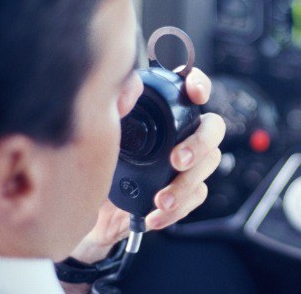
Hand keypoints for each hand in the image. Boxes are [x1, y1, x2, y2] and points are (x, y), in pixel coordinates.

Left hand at [67, 68, 224, 263]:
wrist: (87, 208)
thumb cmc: (96, 162)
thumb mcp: (100, 132)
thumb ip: (114, 108)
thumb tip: (128, 89)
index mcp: (164, 112)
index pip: (191, 89)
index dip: (199, 85)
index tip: (194, 93)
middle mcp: (181, 133)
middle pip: (212, 128)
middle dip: (200, 143)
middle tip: (177, 160)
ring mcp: (187, 163)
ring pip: (208, 165)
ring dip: (186, 184)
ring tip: (162, 200)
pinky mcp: (184, 192)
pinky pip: (195, 198)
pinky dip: (177, 209)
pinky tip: (155, 216)